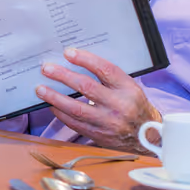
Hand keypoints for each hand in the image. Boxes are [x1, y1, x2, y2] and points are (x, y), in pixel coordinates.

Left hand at [36, 47, 161, 153]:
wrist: (149, 137)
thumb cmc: (134, 106)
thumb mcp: (129, 87)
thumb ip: (108, 77)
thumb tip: (77, 62)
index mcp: (128, 89)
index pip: (105, 70)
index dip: (85, 60)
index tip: (68, 52)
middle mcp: (119, 105)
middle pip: (86, 87)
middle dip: (63, 76)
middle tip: (47, 69)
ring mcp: (108, 122)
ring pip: (76, 108)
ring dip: (55, 97)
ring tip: (40, 89)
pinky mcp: (100, 135)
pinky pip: (75, 124)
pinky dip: (61, 114)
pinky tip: (52, 105)